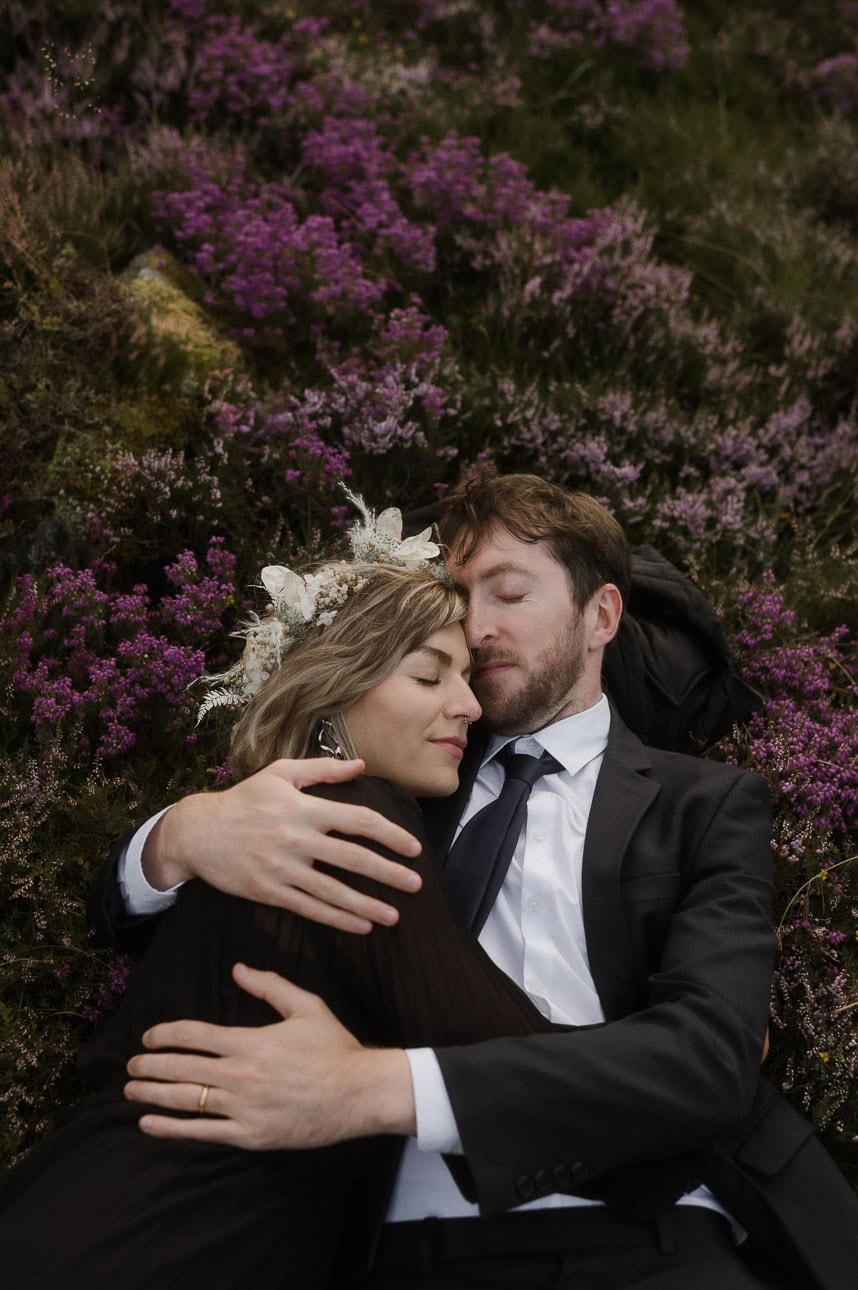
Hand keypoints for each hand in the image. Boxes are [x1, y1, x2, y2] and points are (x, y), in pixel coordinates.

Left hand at [124, 964, 415, 1146]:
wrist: (359, 1093)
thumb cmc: (334, 1048)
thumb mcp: (306, 1006)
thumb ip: (269, 986)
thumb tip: (238, 970)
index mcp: (250, 1041)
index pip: (193, 1034)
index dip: (164, 1034)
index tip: (149, 1036)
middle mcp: (240, 1075)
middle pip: (180, 1067)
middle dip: (149, 1064)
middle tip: (131, 1063)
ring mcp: (243, 1108)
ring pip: (185, 1100)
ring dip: (152, 1093)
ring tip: (131, 1090)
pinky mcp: (250, 1136)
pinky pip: (202, 1132)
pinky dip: (171, 1128)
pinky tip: (149, 1123)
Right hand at [143, 759, 422, 932]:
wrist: (198, 831)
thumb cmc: (243, 800)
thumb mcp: (280, 774)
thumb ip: (322, 770)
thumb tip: (360, 765)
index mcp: (304, 808)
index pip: (358, 820)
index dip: (389, 834)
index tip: (413, 848)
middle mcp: (296, 838)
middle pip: (352, 858)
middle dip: (388, 873)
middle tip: (416, 885)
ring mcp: (282, 868)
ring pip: (333, 891)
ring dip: (367, 905)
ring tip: (393, 916)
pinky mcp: (268, 891)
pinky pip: (309, 909)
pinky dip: (337, 919)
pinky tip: (360, 925)